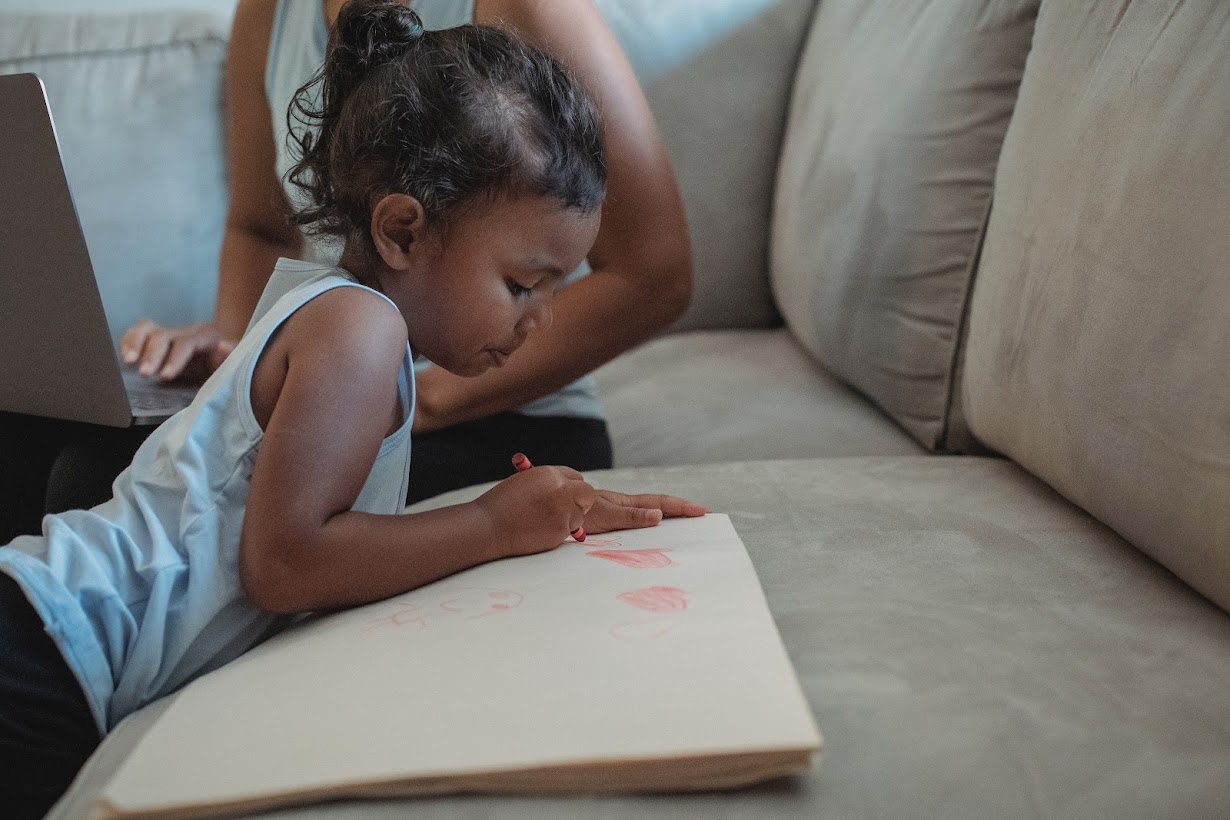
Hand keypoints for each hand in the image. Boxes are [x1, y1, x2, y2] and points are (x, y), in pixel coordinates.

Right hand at [120, 319, 235, 381]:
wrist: (226, 356)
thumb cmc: (230, 365)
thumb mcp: (236, 365)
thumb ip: (231, 358)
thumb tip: (224, 347)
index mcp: (206, 338)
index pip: (187, 343)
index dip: (175, 359)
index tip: (165, 376)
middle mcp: (186, 332)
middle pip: (163, 336)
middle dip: (152, 354)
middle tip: (145, 373)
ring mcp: (171, 334)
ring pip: (147, 329)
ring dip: (135, 344)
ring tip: (128, 362)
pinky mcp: (159, 340)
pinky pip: (140, 333)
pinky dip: (129, 342)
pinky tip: (125, 356)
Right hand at [473, 465, 595, 556]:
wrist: (489, 526)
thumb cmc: (502, 505)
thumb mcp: (527, 483)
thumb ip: (550, 485)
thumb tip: (569, 492)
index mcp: (550, 474)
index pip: (576, 477)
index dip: (573, 488)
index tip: (569, 496)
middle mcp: (561, 490)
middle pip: (587, 494)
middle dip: (582, 502)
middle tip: (572, 509)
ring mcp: (563, 510)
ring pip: (580, 515)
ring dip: (569, 520)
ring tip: (542, 521)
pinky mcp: (561, 530)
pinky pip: (569, 531)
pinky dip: (559, 532)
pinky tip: (538, 530)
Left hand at [583, 490, 708, 534]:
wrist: (554, 511)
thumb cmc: (578, 512)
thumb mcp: (606, 515)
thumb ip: (631, 516)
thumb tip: (659, 516)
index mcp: (628, 504)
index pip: (661, 504)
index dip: (682, 507)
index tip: (703, 511)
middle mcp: (625, 508)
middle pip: (659, 508)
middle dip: (682, 511)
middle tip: (703, 517)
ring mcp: (618, 515)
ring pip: (649, 517)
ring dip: (668, 520)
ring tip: (686, 527)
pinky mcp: (610, 525)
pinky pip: (636, 528)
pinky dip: (650, 530)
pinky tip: (653, 538)